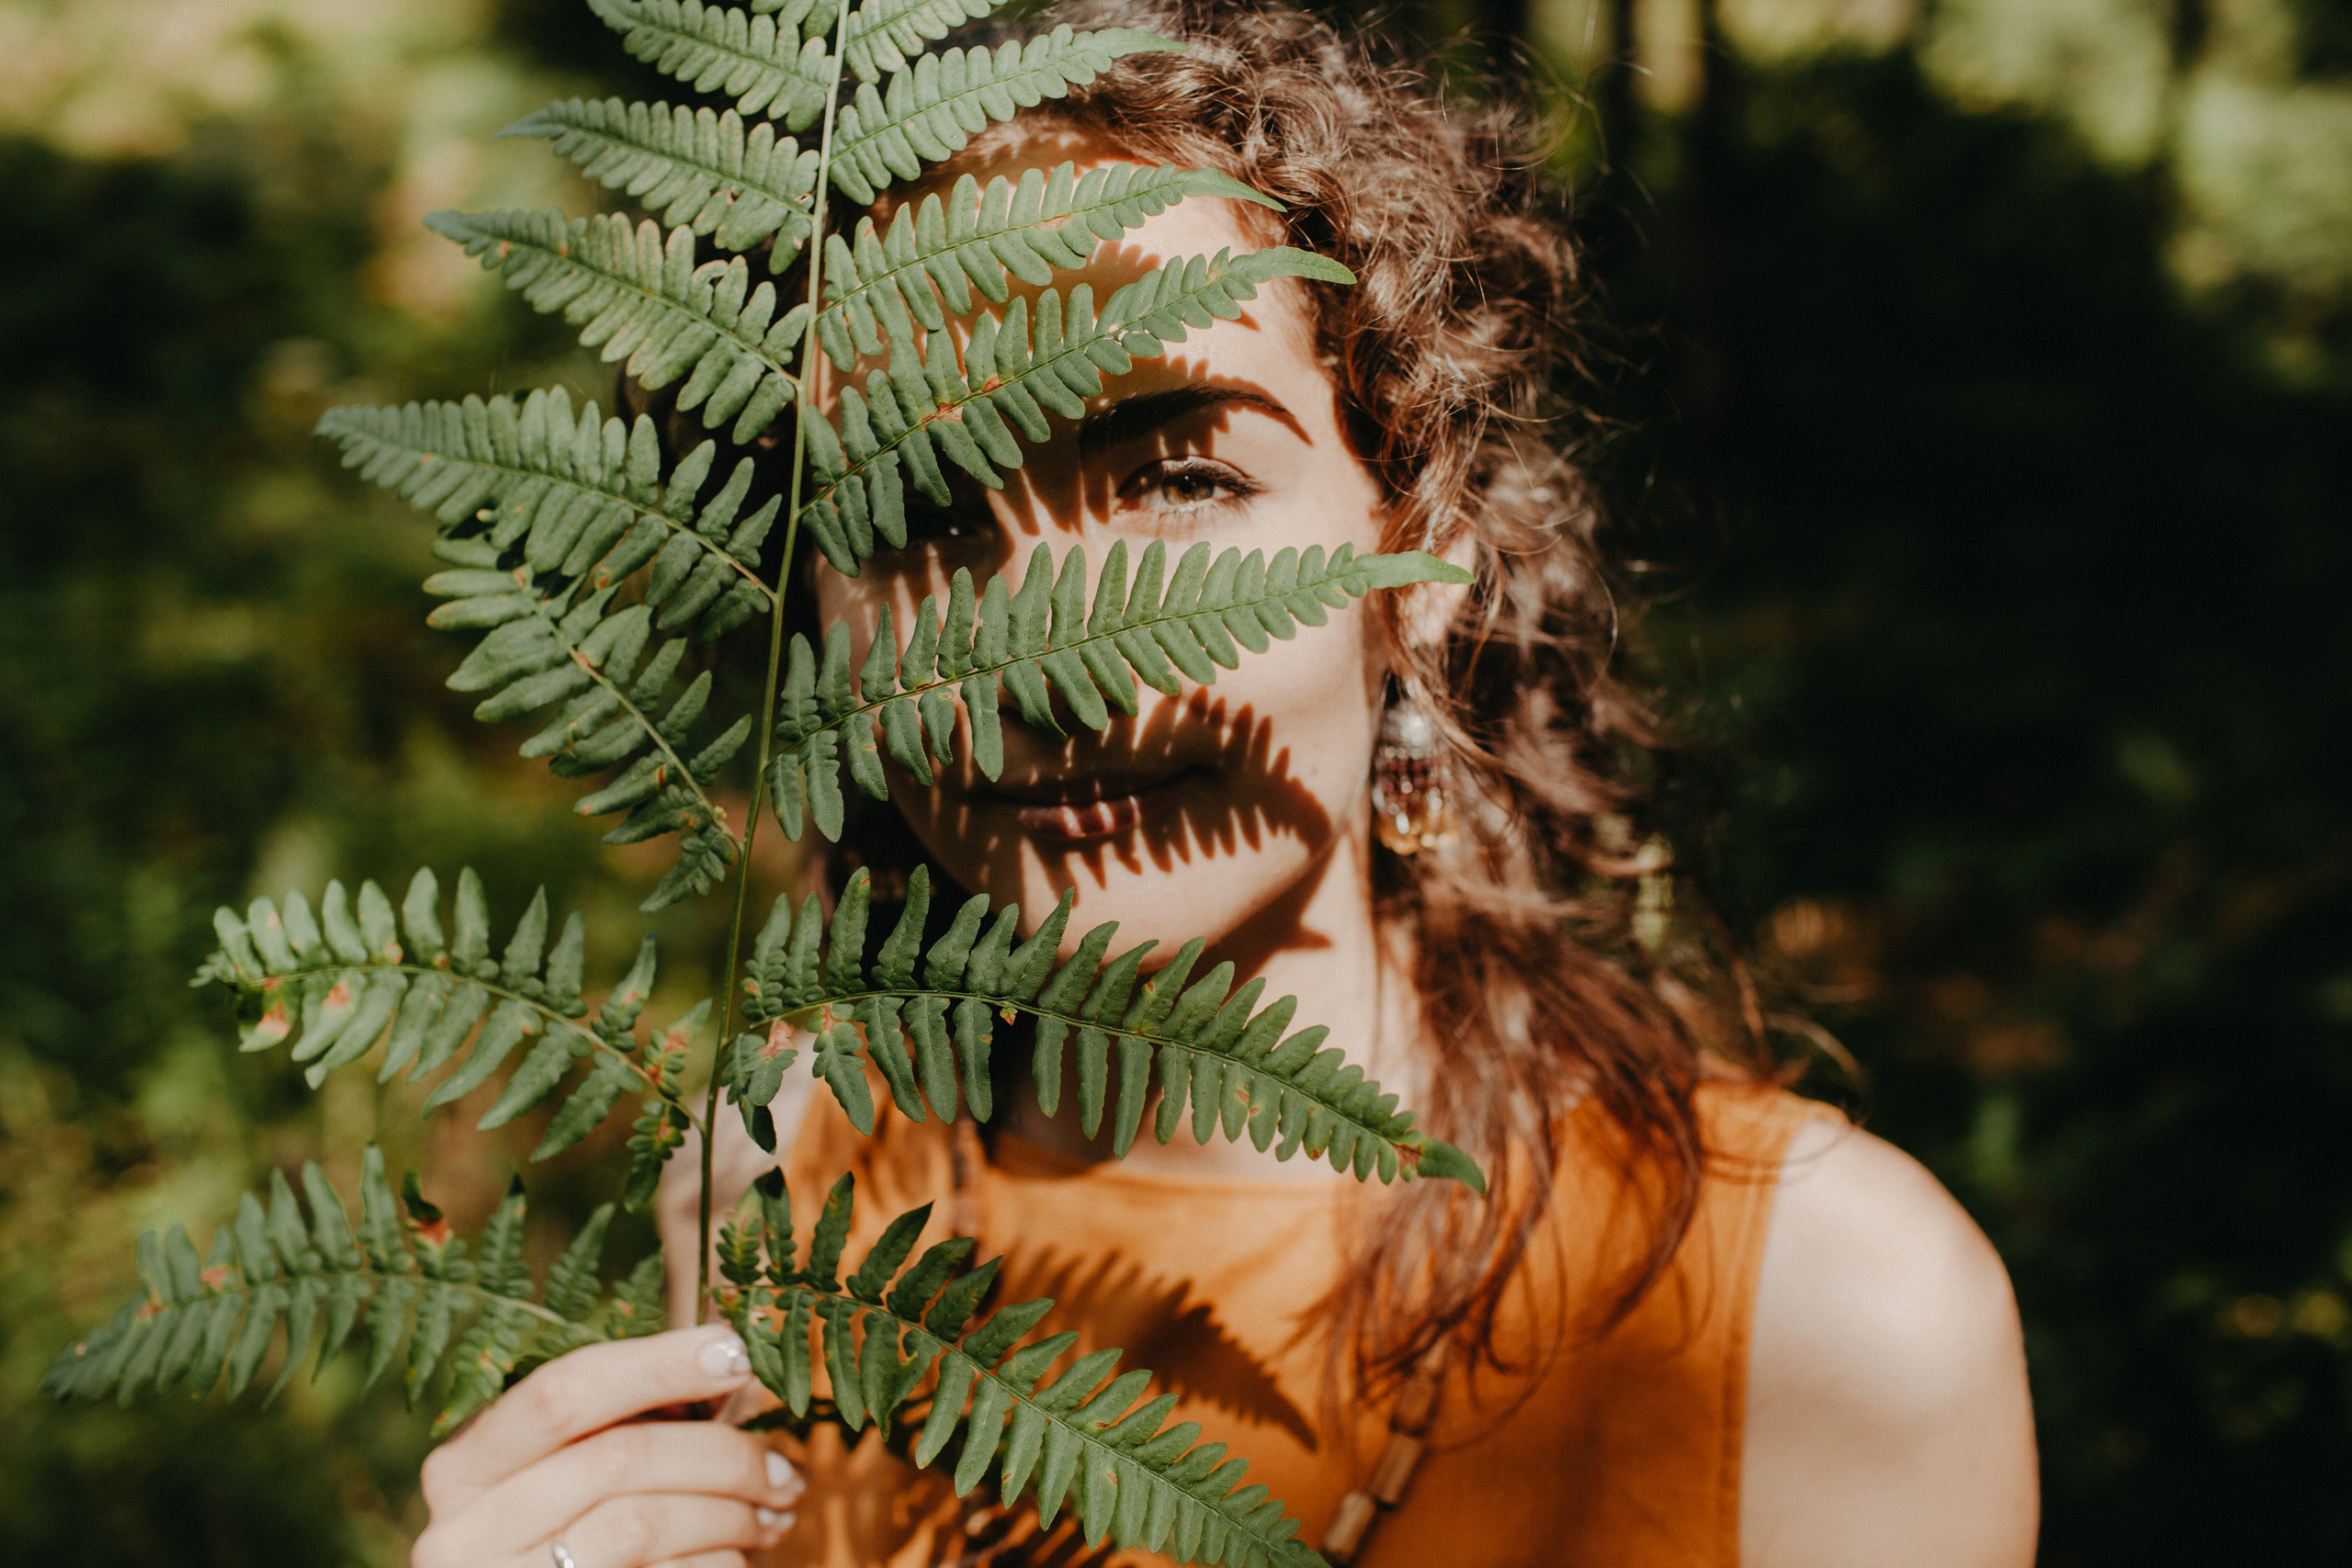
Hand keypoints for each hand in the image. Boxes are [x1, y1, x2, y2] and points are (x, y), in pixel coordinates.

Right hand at [413, 1324, 802, 1567]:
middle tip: (783, 1469)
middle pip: (618, 1459)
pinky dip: (718, 1561)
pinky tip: (740, 1555)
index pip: (562, 1393)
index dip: (657, 1365)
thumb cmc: (567, 1533)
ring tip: (775, 1512)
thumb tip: (728, 1361)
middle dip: (721, 1455)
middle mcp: (465, 1530)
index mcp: (464, 1466)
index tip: (738, 1353)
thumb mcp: (568, 1472)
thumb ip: (626, 1421)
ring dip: (730, 1514)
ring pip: (642, 1525)